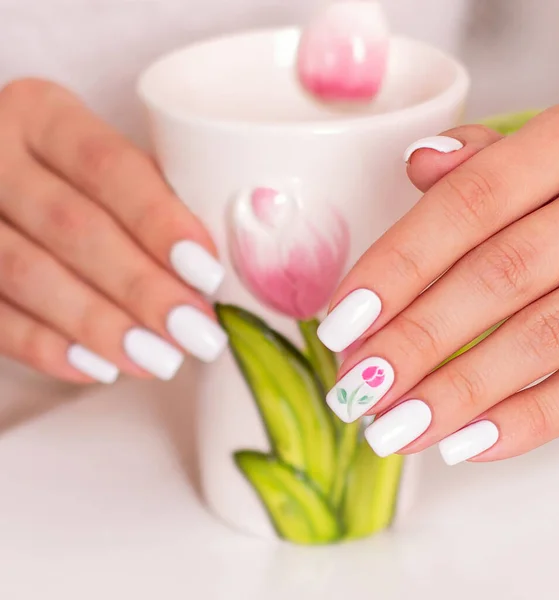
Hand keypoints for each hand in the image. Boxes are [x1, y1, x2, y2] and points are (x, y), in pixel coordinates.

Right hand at [0, 79, 226, 383]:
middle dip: (141, 287)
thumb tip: (213, 268)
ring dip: (101, 326)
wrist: (2, 185)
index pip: (108, 166)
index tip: (207, 272)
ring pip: (28, 275)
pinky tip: (100, 367)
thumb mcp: (105, 161)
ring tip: (160, 359)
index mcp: (42, 115)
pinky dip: (48, 348)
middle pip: (73, 227)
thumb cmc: (76, 177)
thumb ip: (151, 196)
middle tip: (195, 331)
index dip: (160, 222)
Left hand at [317, 101, 558, 463]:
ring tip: (394, 428)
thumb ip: (482, 160)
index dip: (396, 267)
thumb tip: (419, 165)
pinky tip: (465, 442)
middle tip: (357, 387)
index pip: (466, 205)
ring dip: (458, 392)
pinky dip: (528, 420)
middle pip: (497, 277)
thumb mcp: (549, 147)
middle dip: (415, 340)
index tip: (341, 323)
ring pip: (542, 337)